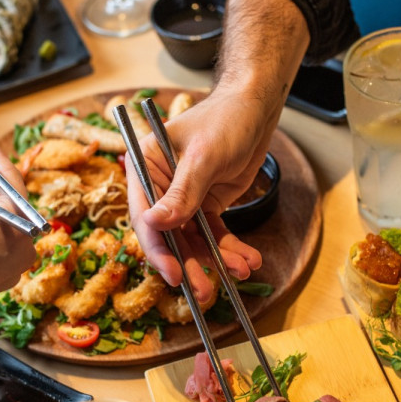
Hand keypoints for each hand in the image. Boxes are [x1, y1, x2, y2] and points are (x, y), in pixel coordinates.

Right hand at [126, 87, 269, 299]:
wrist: (256, 109)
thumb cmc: (225, 121)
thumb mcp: (204, 158)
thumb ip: (182, 193)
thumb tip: (156, 224)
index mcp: (145, 167)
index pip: (144, 215)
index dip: (157, 248)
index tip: (174, 274)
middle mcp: (160, 187)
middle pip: (168, 235)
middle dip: (188, 263)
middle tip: (203, 292)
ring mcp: (184, 199)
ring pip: (192, 240)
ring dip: (214, 260)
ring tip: (237, 274)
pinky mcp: (207, 205)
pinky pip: (214, 234)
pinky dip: (230, 249)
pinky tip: (247, 260)